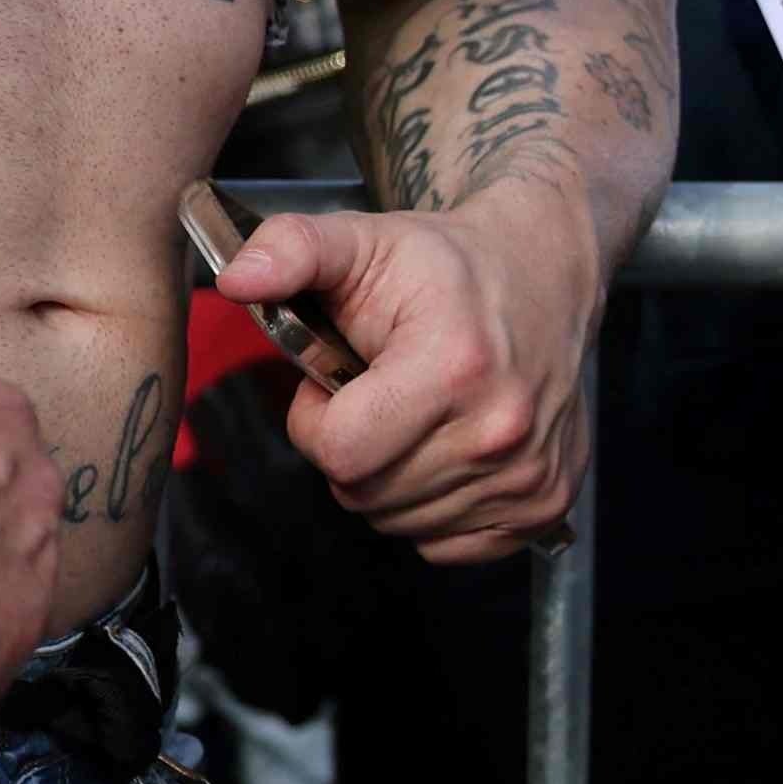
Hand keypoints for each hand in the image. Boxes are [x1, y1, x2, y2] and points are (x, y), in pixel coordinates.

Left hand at [215, 187, 598, 561]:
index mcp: (454, 366)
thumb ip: (291, 250)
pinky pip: (447, 544)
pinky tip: (446, 451)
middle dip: (349, 451)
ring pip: (401, 523)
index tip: (333, 384)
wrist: (547, 274)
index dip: (315, 423)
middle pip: (365, 495)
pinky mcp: (546, 503)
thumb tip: (235, 279)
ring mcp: (529, 474)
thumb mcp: (364, 239)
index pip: (342, 453)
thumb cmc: (446, 265)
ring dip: (388, 480)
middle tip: (373, 398)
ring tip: (412, 418)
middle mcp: (501, 430)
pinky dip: (432, 510)